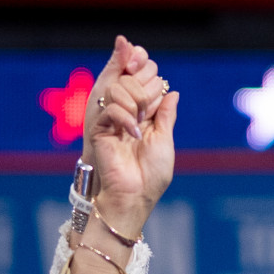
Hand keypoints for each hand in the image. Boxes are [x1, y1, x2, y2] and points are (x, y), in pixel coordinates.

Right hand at [85, 36, 176, 237]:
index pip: (145, 82)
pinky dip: (126, 118)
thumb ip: (166, 114)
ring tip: (140, 126)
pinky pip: (111, 108)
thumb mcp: (165, 139)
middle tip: (148, 115)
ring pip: (118, 88)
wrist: (135, 194)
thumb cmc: (152, 174)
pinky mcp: (100, 129)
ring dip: (135, 102)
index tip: (158, 98)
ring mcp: (112, 120)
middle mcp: (127, 114)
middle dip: (145, 92)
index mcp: (144, 116)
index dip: (152, 81)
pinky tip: (133, 135)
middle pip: (131, 79)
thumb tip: (172, 92)